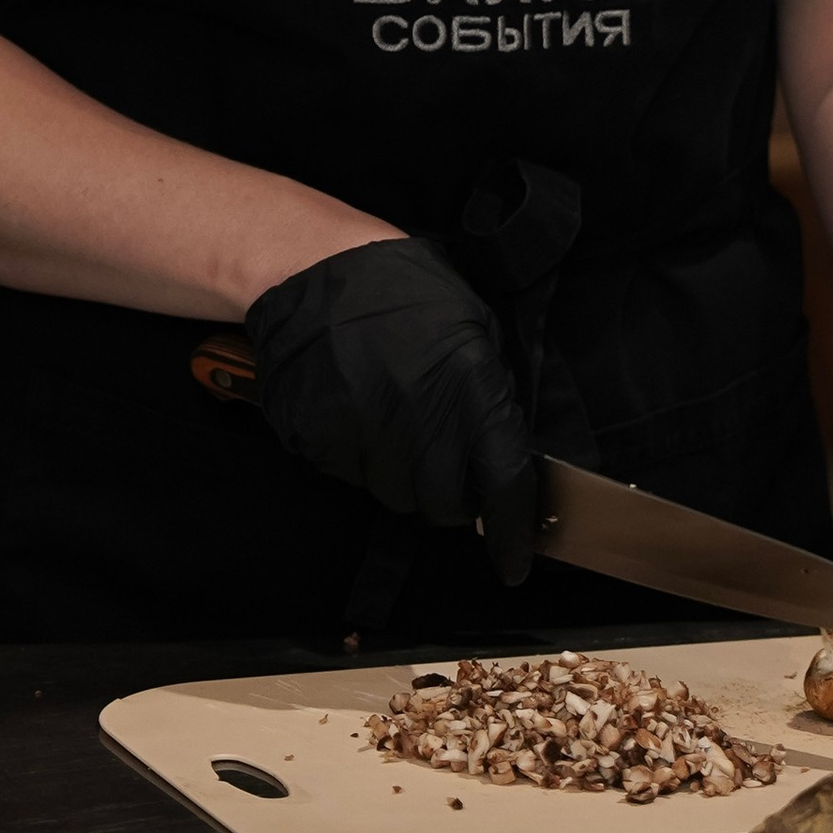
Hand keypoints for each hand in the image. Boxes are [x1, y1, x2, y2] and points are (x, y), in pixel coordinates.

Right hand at [245, 237, 540, 581]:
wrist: (317, 269)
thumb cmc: (404, 290)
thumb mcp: (472, 326)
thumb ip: (491, 393)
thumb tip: (504, 452)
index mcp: (470, 386)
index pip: (503, 482)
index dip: (514, 533)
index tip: (516, 564)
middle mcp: (420, 418)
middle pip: (446, 505)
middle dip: (453, 497)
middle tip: (445, 463)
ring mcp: (365, 433)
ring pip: (397, 495)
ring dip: (405, 476)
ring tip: (396, 423)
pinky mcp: (321, 439)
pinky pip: (352, 475)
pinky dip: (361, 458)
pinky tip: (360, 413)